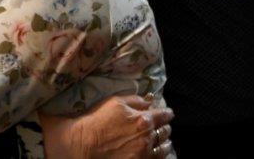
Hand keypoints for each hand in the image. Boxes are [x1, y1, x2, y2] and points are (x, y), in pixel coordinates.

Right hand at [41, 94, 174, 157]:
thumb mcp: (116, 102)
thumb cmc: (99, 119)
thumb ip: (136, 100)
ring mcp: (144, 153)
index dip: (167, 113)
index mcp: (143, 119)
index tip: (168, 113)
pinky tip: (159, 151)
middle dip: (165, 126)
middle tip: (164, 125)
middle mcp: (147, 137)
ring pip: (164, 147)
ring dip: (165, 141)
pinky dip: (160, 154)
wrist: (85, 143)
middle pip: (165, 131)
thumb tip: (150, 100)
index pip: (163, 115)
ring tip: (165, 140)